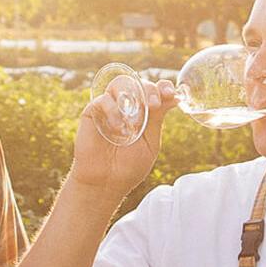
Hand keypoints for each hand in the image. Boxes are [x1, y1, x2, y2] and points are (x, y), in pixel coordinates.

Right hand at [67, 78, 176, 200]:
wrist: (105, 183)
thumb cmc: (128, 167)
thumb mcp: (150, 143)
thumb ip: (157, 119)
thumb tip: (173, 97)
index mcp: (144, 113)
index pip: (154, 90)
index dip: (163, 87)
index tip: (170, 94)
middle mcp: (127, 107)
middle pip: (139, 83)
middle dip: (149, 90)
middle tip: (154, 105)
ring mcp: (109, 108)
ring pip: (120, 84)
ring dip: (132, 96)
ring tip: (135, 119)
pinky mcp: (92, 112)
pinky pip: (104, 99)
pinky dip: (113, 111)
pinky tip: (118, 129)